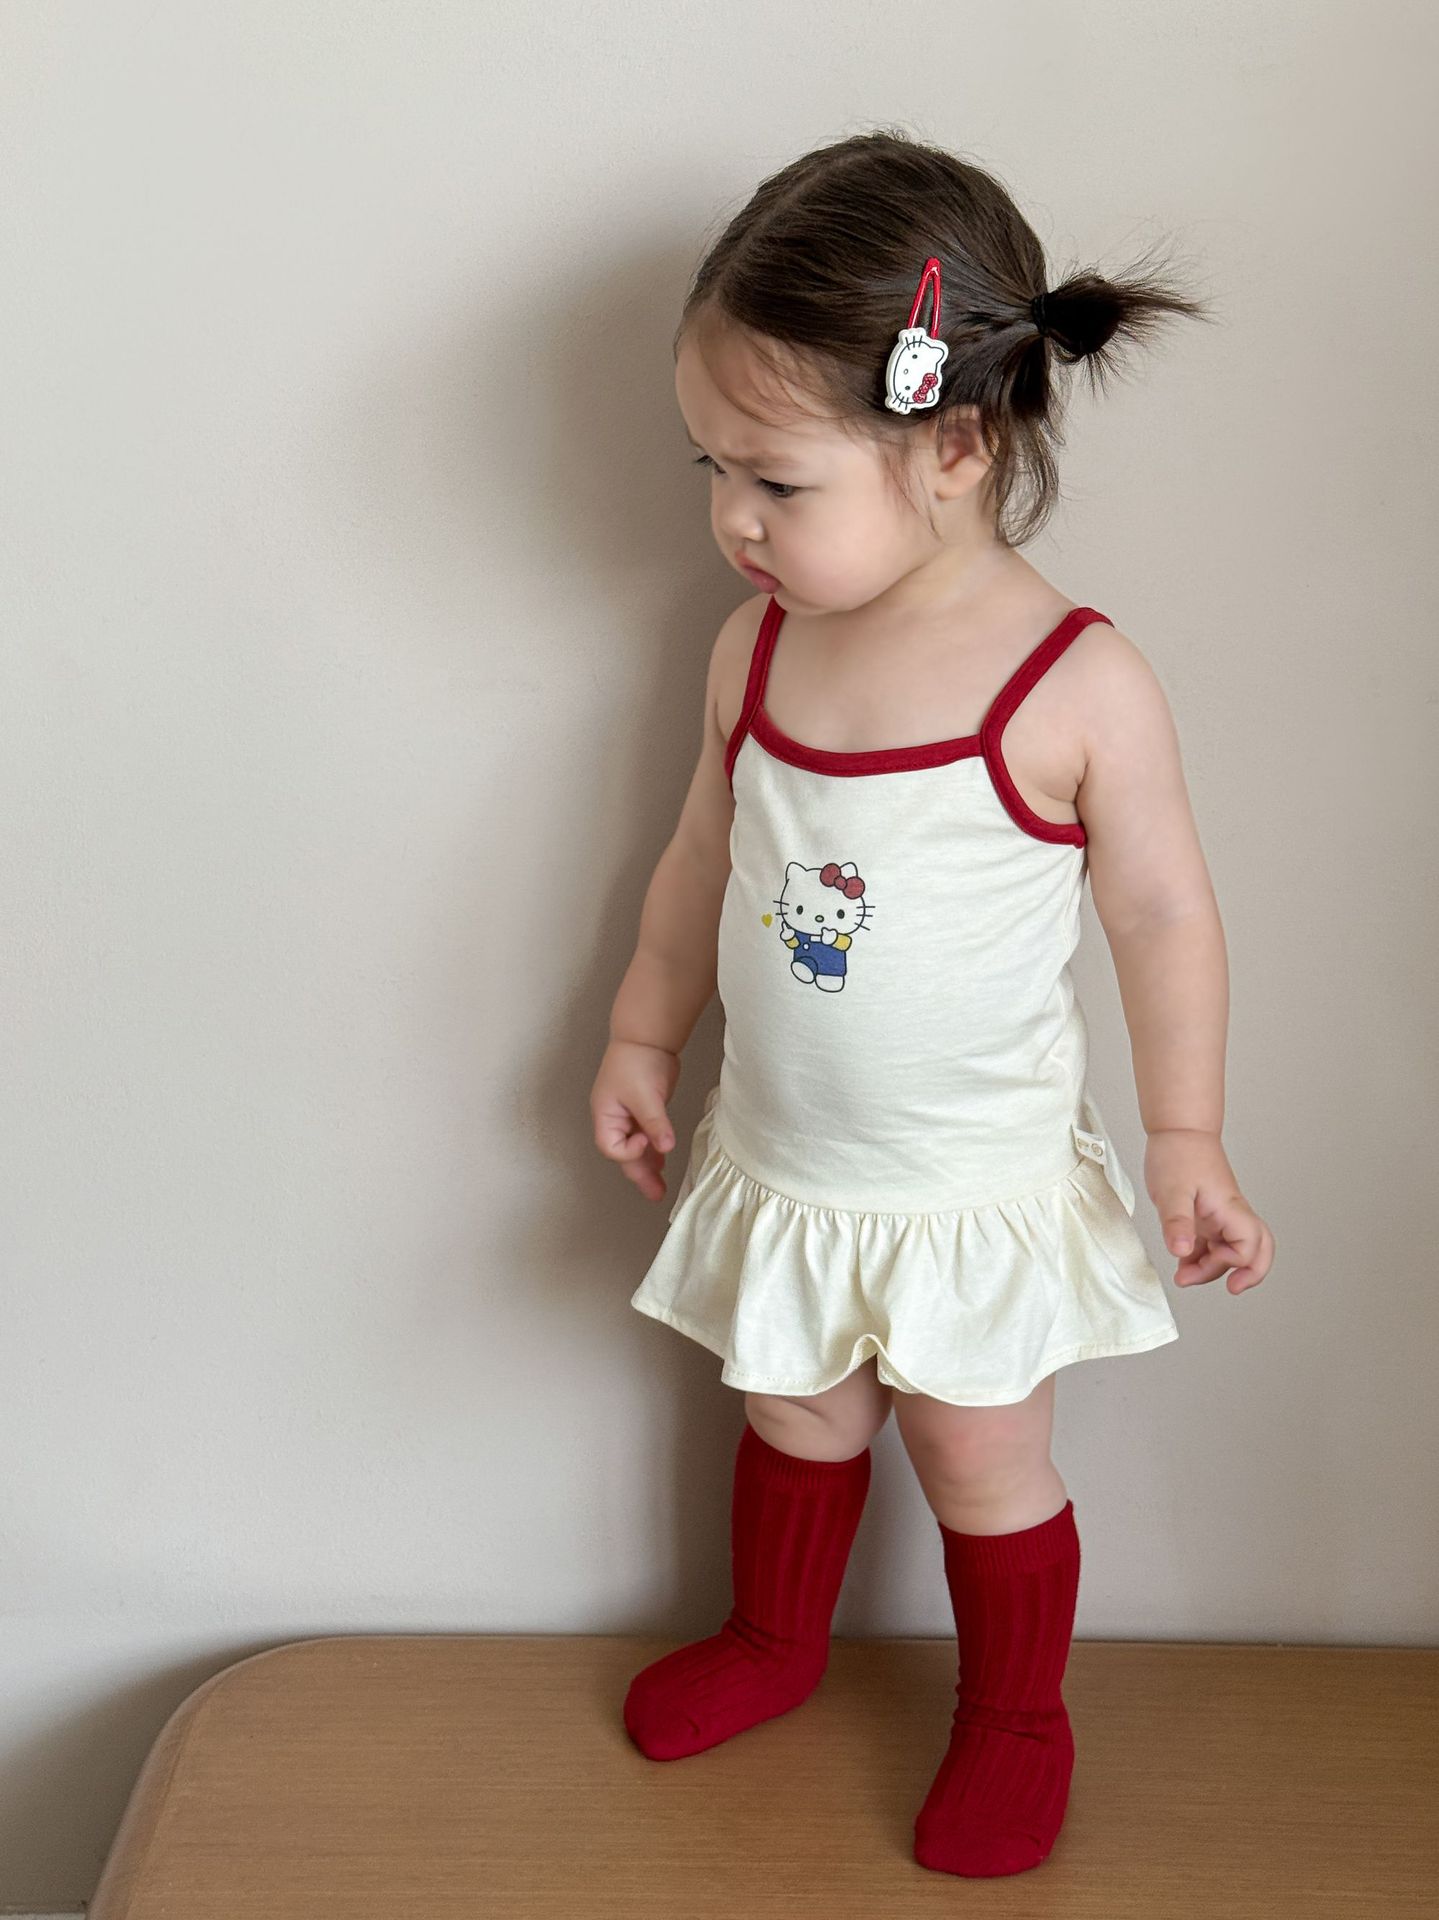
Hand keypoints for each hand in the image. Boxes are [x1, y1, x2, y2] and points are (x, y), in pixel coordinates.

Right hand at [591, 1039, 680, 1202]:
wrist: (648, 1037)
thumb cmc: (636, 1060)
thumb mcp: (644, 1094)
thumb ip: (655, 1122)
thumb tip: (665, 1147)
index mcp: (605, 1114)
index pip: (610, 1147)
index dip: (628, 1151)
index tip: (647, 1140)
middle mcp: (614, 1119)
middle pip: (623, 1154)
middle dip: (639, 1174)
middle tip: (656, 1194)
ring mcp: (629, 1116)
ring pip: (636, 1149)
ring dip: (648, 1167)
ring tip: (660, 1189)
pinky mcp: (644, 1111)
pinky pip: (647, 1138)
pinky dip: (655, 1151)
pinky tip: (663, 1163)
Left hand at [1143, 1128, 1273, 1293]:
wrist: (1177, 1131)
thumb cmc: (1178, 1154)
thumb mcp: (1171, 1190)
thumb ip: (1176, 1221)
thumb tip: (1181, 1251)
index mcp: (1229, 1209)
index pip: (1250, 1245)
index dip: (1236, 1262)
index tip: (1212, 1266)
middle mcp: (1230, 1215)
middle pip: (1257, 1251)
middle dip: (1246, 1274)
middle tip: (1229, 1289)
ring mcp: (1220, 1217)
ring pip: (1232, 1251)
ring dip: (1214, 1269)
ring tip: (1184, 1275)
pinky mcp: (1207, 1216)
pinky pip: (1213, 1244)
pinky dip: (1201, 1258)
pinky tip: (1182, 1261)